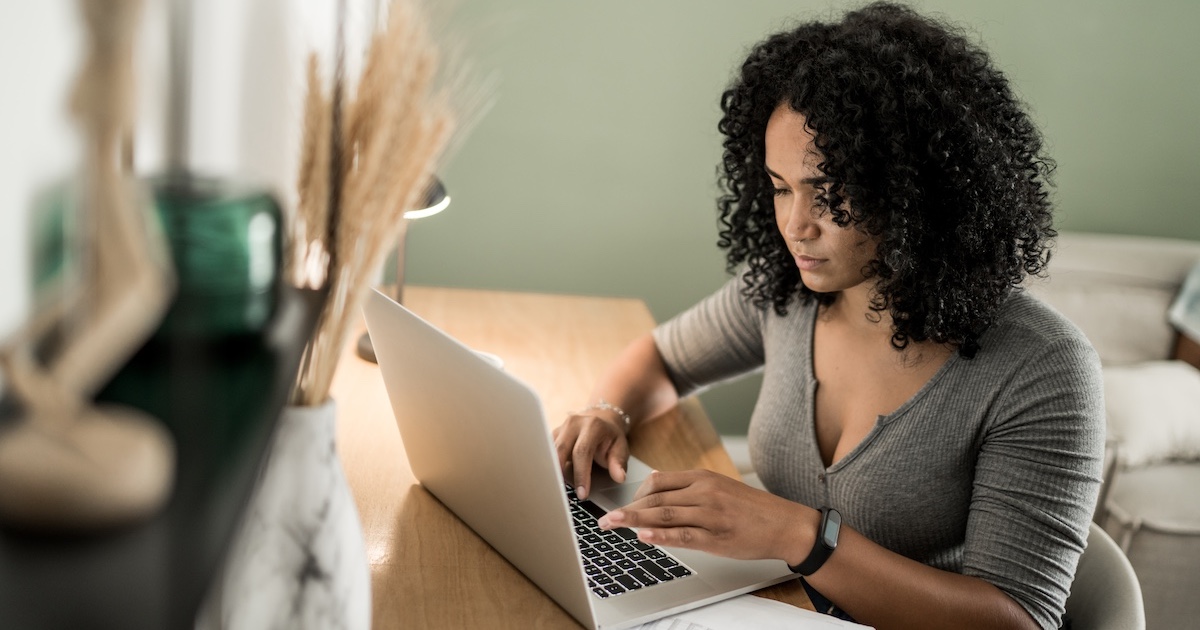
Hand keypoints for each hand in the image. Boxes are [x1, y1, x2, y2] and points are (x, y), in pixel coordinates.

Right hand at [552, 411, 628, 499]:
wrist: (602, 420)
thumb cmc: (611, 437)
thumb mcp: (621, 447)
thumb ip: (619, 462)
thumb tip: (619, 477)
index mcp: (592, 425)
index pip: (582, 452)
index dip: (581, 474)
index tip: (582, 493)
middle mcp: (573, 424)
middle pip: (560, 450)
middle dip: (560, 475)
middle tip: (562, 496)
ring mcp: (561, 428)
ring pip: (549, 451)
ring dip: (552, 472)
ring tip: (555, 491)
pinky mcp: (553, 434)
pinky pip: (546, 452)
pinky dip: (548, 466)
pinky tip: (551, 481)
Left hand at [597, 469, 815, 563]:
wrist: (785, 524)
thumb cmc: (751, 509)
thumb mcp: (719, 487)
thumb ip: (688, 485)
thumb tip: (655, 481)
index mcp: (703, 478)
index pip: (659, 481)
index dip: (636, 494)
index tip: (622, 505)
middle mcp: (704, 492)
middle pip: (656, 498)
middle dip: (626, 509)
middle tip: (605, 519)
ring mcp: (710, 515)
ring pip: (664, 515)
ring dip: (633, 521)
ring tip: (612, 525)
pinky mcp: (717, 537)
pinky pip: (683, 535)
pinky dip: (660, 536)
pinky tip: (643, 536)